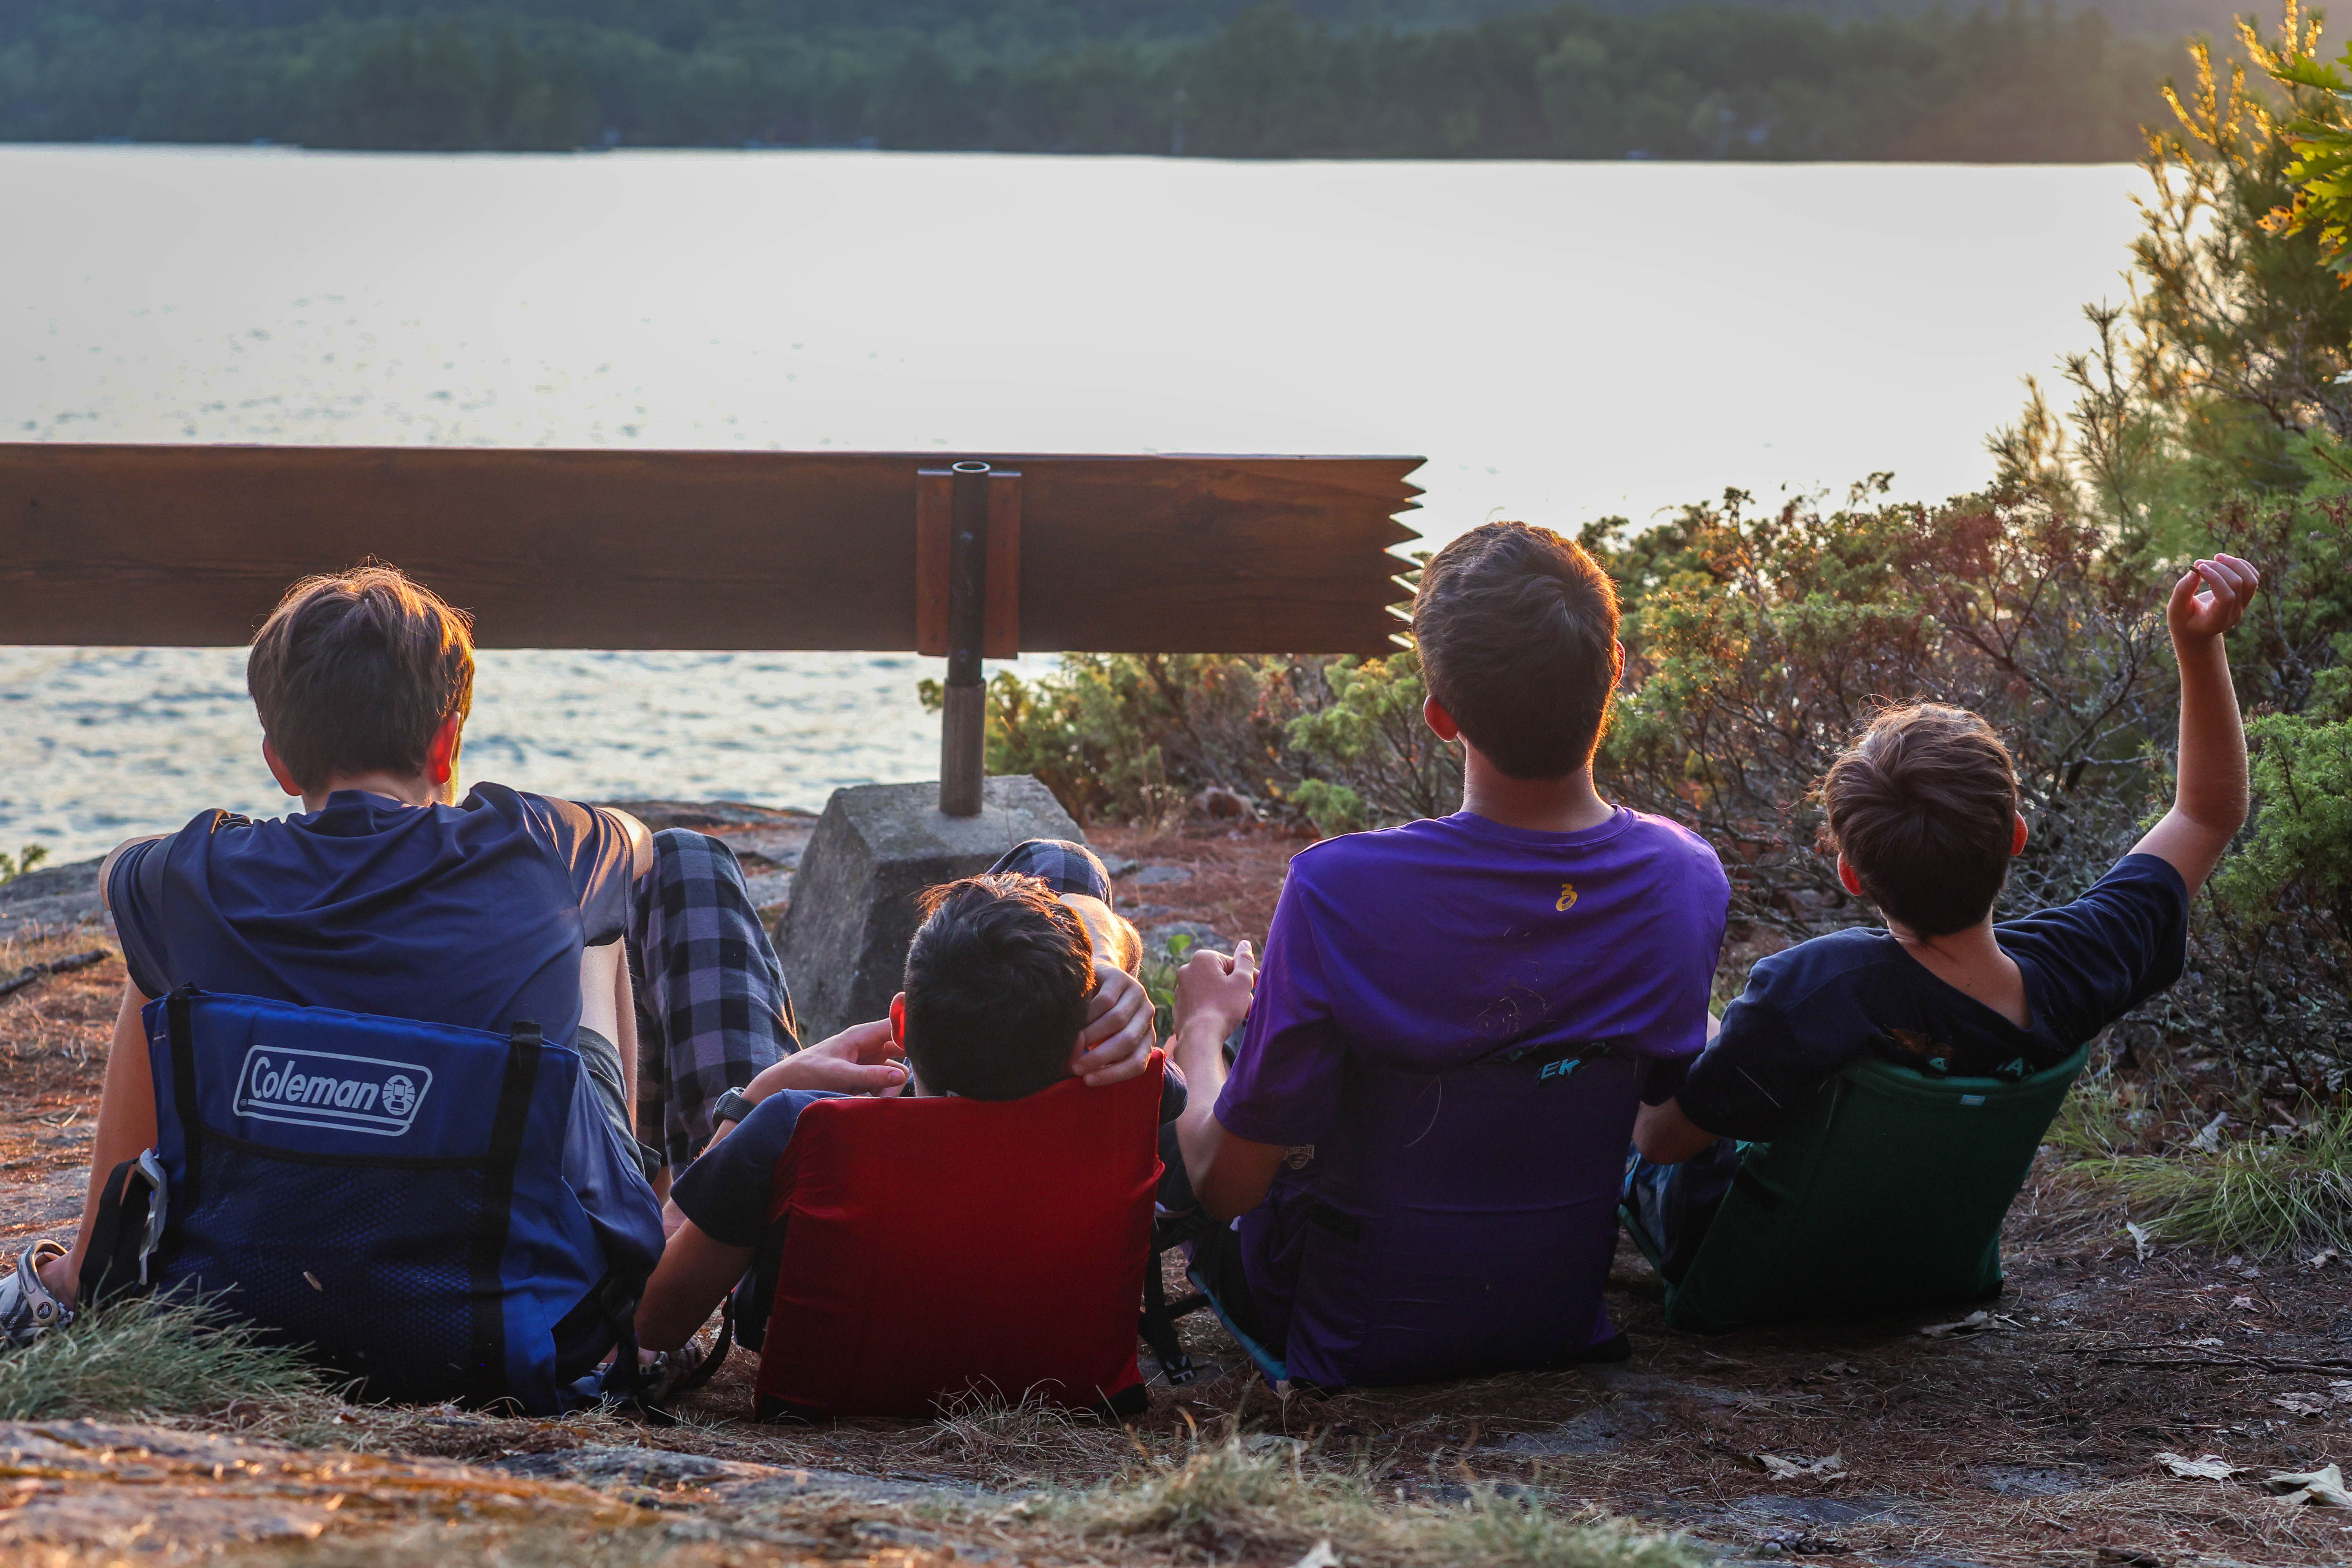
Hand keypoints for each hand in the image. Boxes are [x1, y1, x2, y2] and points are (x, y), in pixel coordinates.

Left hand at [745, 1019, 905, 1099]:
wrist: (785, 1087)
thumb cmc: (807, 1073)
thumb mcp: (839, 1074)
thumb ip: (870, 1075)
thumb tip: (901, 1076)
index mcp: (862, 1035)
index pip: (897, 1024)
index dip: (912, 1032)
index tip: (922, 1050)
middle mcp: (870, 1046)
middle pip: (902, 1052)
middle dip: (898, 1072)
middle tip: (885, 1091)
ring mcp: (869, 1062)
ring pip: (896, 1072)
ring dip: (888, 1088)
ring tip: (868, 1100)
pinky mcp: (866, 1078)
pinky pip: (885, 1084)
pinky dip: (881, 1095)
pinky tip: (865, 1102)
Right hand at [1070, 962, 1155, 1086]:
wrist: (1094, 975)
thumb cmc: (1095, 1016)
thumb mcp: (1103, 1038)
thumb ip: (1099, 1054)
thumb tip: (1079, 1077)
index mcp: (1146, 1035)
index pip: (1137, 1063)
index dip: (1113, 1075)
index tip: (1087, 1080)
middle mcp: (1146, 1015)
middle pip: (1127, 1042)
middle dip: (1100, 1057)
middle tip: (1075, 1066)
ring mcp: (1137, 994)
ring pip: (1117, 1021)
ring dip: (1091, 1036)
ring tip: (1072, 1044)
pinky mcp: (1121, 978)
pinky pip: (1105, 1001)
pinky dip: (1088, 1014)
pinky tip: (1074, 1020)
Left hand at [1174, 940, 1254, 1042]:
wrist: (1200, 1036)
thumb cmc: (1223, 1007)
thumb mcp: (1241, 982)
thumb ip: (1245, 961)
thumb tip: (1245, 944)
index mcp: (1203, 958)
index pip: (1231, 962)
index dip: (1247, 976)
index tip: (1256, 987)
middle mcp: (1187, 970)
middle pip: (1220, 976)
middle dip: (1236, 989)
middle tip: (1248, 1004)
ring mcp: (1181, 988)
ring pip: (1211, 990)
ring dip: (1226, 999)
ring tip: (1238, 1013)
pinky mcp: (1179, 1005)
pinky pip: (1201, 1002)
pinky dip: (1212, 1008)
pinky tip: (1221, 1019)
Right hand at [2167, 553, 2259, 644]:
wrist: (2197, 630)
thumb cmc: (2183, 620)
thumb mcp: (2176, 609)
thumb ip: (2183, 592)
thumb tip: (2195, 571)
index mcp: (2217, 620)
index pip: (2226, 597)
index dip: (2215, 579)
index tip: (2198, 567)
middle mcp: (2234, 614)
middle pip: (2237, 584)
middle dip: (2219, 568)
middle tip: (2199, 562)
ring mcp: (2243, 606)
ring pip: (2250, 580)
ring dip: (2235, 564)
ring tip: (2217, 557)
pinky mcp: (2246, 597)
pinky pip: (2253, 578)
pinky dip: (2242, 565)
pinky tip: (2225, 561)